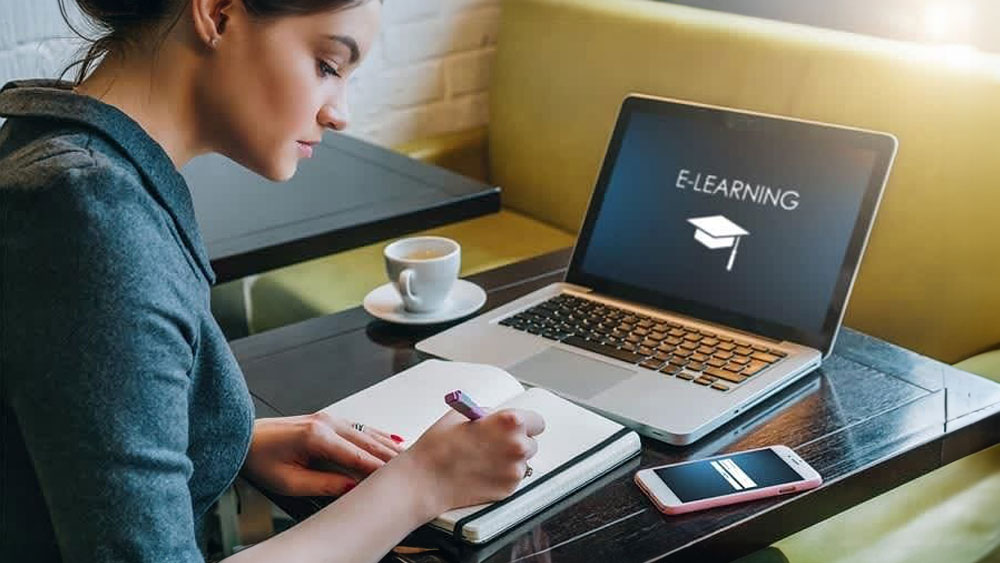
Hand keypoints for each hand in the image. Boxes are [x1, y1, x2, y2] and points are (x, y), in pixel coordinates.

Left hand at [242, 413, 404, 496]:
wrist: (243, 438)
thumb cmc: (260, 458)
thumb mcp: (289, 481)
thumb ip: (324, 484)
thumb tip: (351, 486)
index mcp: (317, 436)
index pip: (357, 456)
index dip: (378, 469)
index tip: (396, 478)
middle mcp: (326, 423)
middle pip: (367, 442)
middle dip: (390, 456)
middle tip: (411, 468)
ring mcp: (328, 419)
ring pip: (366, 433)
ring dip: (387, 446)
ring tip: (407, 457)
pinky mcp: (326, 420)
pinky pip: (358, 428)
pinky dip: (376, 435)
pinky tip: (389, 440)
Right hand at [400, 408, 544, 514]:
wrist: (427, 479)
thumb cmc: (439, 445)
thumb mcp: (464, 414)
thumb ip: (489, 415)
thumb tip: (500, 419)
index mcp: (510, 422)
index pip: (537, 421)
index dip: (526, 424)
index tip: (518, 427)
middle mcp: (518, 446)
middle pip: (532, 443)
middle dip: (516, 442)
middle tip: (497, 444)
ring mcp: (515, 470)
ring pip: (522, 462)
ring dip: (510, 460)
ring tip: (484, 459)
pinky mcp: (509, 489)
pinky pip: (512, 478)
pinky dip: (502, 475)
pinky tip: (482, 472)